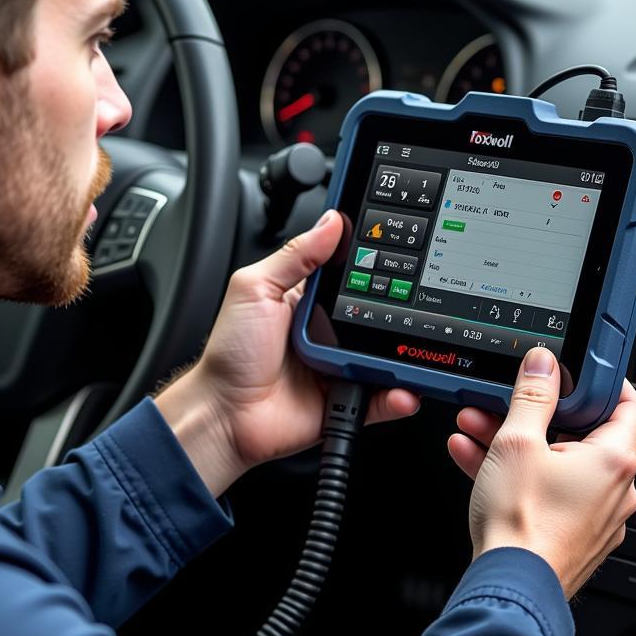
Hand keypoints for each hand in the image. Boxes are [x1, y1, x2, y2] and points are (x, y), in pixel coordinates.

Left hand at [156, 210, 419, 495]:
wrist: (225, 412)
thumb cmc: (230, 353)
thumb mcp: (255, 288)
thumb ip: (294, 255)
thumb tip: (331, 222)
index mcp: (309, 302)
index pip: (353, 277)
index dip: (376, 264)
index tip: (403, 251)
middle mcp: (329, 333)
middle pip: (378, 316)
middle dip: (399, 312)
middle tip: (411, 307)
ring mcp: (339, 368)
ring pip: (385, 358)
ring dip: (402, 356)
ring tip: (409, 351)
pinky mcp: (345, 402)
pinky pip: (381, 399)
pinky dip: (397, 398)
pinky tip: (403, 390)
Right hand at [447, 348, 635, 598]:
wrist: (511, 586)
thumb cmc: (521, 524)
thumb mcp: (517, 443)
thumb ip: (532, 397)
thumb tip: (543, 365)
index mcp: (614, 460)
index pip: (629, 405)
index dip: (604, 383)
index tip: (576, 373)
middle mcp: (614, 490)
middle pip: (580, 435)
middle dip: (535, 415)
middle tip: (507, 403)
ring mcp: (594, 516)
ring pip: (556, 464)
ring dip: (517, 444)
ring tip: (477, 430)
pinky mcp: (571, 535)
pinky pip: (546, 492)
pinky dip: (517, 475)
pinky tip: (476, 460)